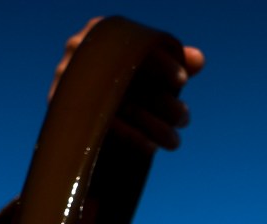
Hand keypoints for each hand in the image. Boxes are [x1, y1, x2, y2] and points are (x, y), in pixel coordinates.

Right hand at [49, 16, 205, 151]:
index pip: (137, 43)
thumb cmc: (117, 78)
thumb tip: (199, 60)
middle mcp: (82, 51)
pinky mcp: (67, 111)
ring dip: (154, 127)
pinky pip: (106, 125)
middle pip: (131, 78)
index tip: (183, 80)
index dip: (162, 62)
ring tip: (174, 141)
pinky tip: (151, 148)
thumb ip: (171, 61)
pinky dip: (132, 137)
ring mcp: (71, 82)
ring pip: (122, 105)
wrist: (75, 104)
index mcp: (102, 32)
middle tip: (185, 118)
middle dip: (165, 103)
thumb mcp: (143, 66)